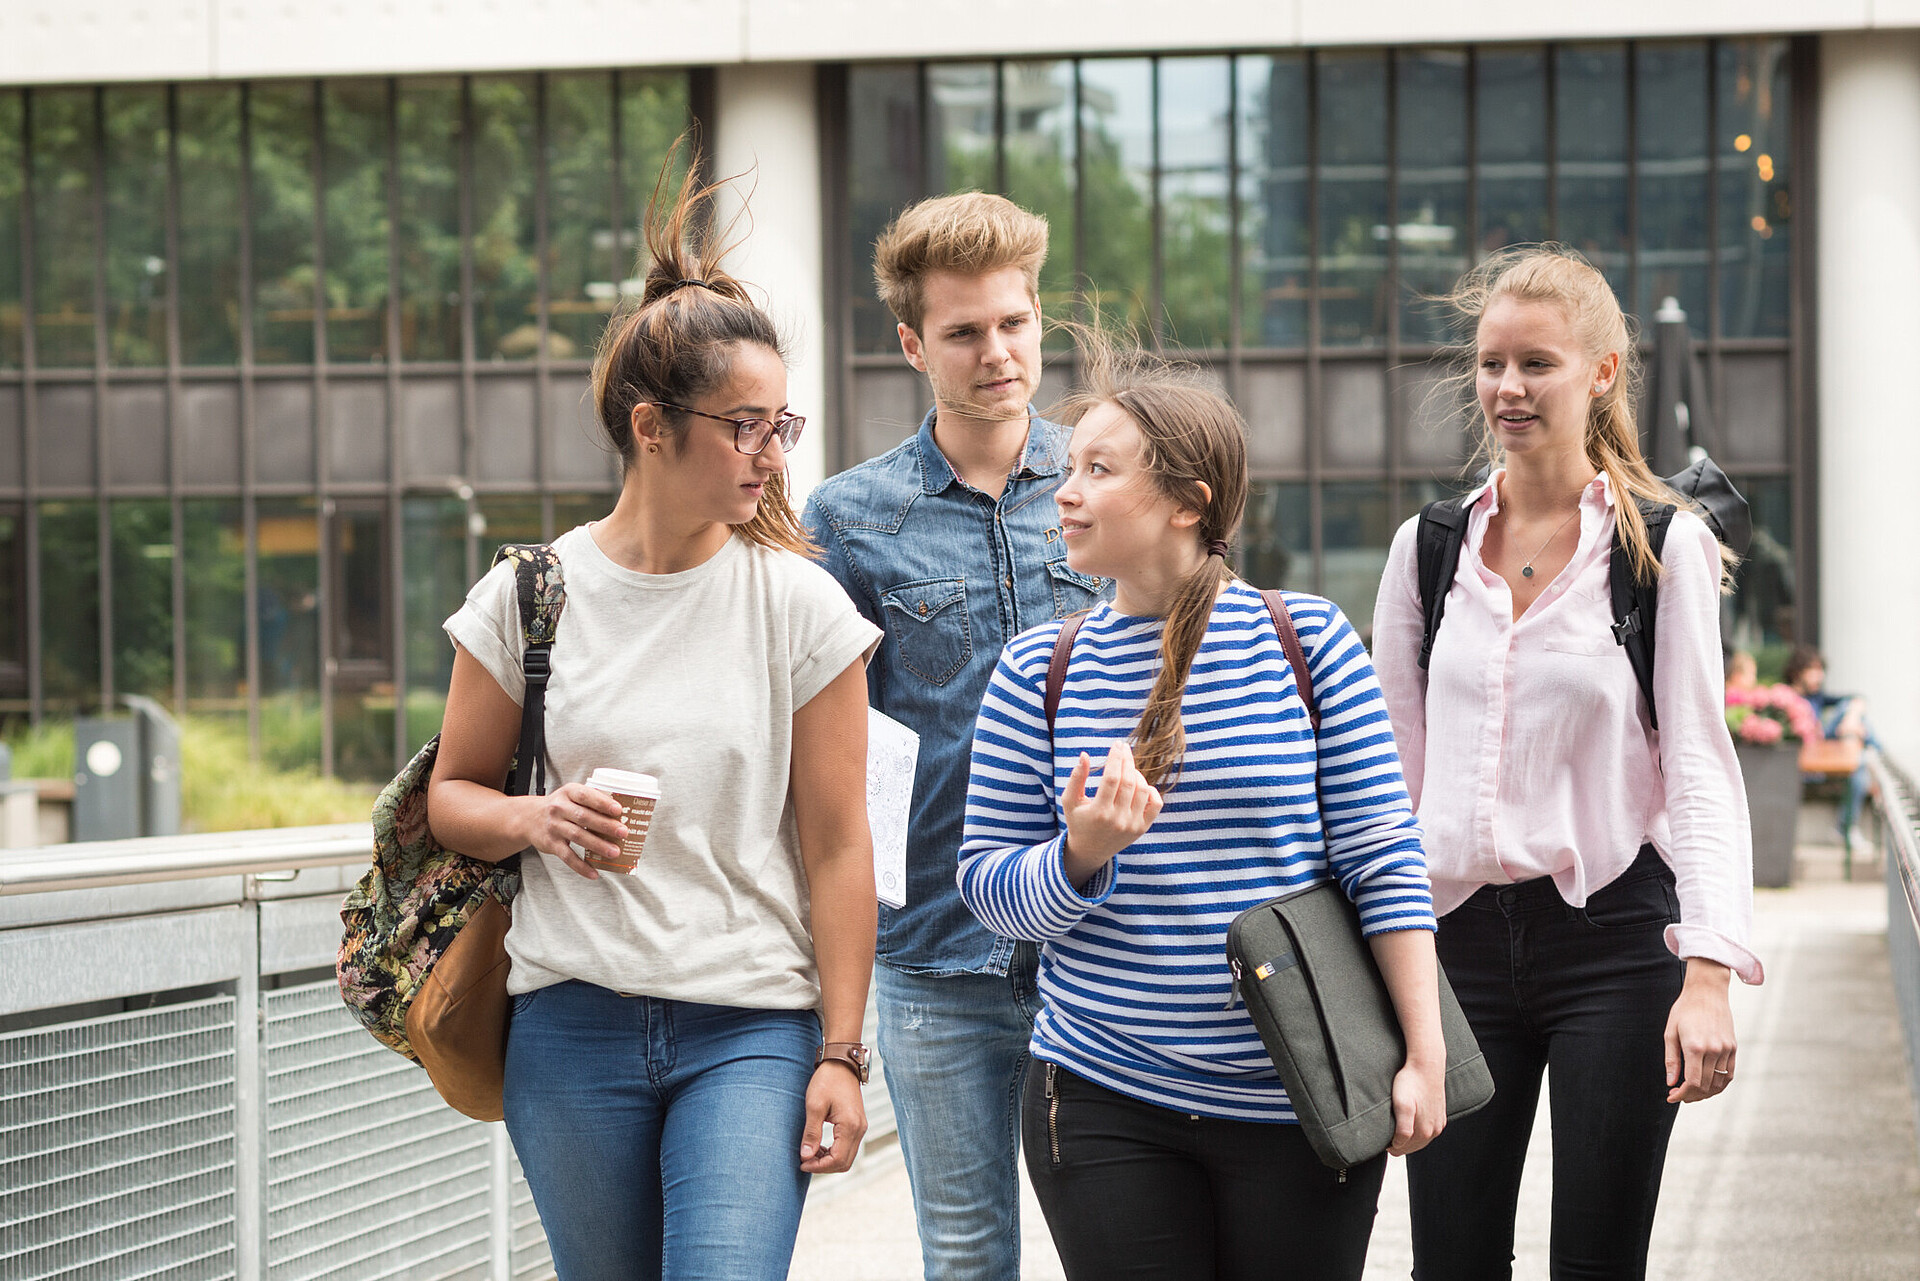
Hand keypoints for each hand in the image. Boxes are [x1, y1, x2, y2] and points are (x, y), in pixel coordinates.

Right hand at [521, 783, 626, 879]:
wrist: (529, 818)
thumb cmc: (560, 806)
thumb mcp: (572, 796)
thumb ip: (592, 800)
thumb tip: (623, 813)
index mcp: (568, 792)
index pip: (586, 796)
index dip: (602, 803)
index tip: (619, 810)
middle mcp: (559, 808)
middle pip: (584, 817)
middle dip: (606, 826)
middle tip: (623, 833)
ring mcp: (554, 826)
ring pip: (578, 836)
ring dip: (598, 845)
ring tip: (615, 852)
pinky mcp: (551, 844)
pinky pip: (567, 856)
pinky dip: (581, 866)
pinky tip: (594, 872)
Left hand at [800, 1063, 867, 1172]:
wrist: (841, 1063)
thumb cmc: (827, 1080)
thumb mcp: (814, 1106)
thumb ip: (811, 1133)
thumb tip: (806, 1156)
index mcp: (850, 1126)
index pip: (837, 1160)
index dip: (818, 1167)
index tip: (802, 1163)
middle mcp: (859, 1129)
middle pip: (844, 1163)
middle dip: (824, 1167)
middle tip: (805, 1161)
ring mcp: (860, 1127)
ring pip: (847, 1157)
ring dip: (829, 1160)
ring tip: (810, 1154)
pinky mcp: (857, 1124)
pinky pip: (848, 1147)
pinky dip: (834, 1152)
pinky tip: (820, 1146)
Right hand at [1060, 741, 1163, 886]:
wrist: (1090, 850)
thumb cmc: (1078, 821)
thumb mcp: (1070, 800)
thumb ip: (1076, 778)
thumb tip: (1085, 755)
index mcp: (1099, 812)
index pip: (1111, 778)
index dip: (1115, 758)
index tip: (1116, 745)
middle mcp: (1118, 819)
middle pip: (1128, 781)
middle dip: (1127, 760)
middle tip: (1124, 748)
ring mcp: (1132, 825)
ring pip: (1142, 790)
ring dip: (1136, 774)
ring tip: (1128, 768)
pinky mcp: (1142, 828)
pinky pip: (1155, 805)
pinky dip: (1151, 791)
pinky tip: (1141, 785)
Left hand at [1387, 1056, 1447, 1155]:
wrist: (1426, 1065)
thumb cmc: (1410, 1082)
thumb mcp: (1402, 1106)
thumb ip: (1403, 1129)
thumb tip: (1398, 1145)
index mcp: (1424, 1132)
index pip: (1401, 1149)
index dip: (1389, 1144)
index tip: (1380, 1136)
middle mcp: (1434, 1131)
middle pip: (1411, 1146)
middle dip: (1398, 1143)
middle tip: (1385, 1133)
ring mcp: (1439, 1124)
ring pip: (1420, 1140)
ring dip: (1408, 1138)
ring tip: (1395, 1128)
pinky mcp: (1440, 1116)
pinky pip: (1428, 1131)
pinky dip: (1418, 1130)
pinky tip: (1410, 1123)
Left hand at [1665, 959, 1736, 1102]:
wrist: (1707, 992)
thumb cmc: (1684, 1010)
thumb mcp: (1670, 1032)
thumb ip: (1671, 1059)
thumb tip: (1671, 1082)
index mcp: (1695, 1047)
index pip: (1692, 1082)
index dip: (1682, 1094)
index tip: (1672, 1096)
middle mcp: (1714, 1050)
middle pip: (1705, 1086)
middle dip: (1691, 1095)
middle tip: (1679, 1095)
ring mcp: (1726, 1050)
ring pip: (1719, 1083)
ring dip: (1706, 1093)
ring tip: (1692, 1093)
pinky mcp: (1733, 1048)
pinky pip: (1729, 1074)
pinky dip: (1720, 1085)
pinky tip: (1708, 1086)